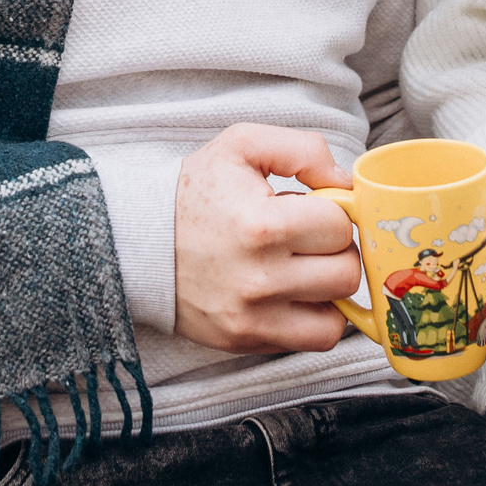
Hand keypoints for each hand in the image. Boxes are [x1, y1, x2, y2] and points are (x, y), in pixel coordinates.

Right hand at [173, 125, 361, 354]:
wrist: (139, 242)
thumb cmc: (193, 193)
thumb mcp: (242, 146)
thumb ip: (304, 150)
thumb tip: (346, 184)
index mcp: (262, 224)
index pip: (339, 225)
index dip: (332, 212)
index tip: (312, 210)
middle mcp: (260, 276)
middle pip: (346, 272)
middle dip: (335, 249)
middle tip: (310, 238)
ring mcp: (254, 315)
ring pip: (338, 312)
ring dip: (329, 287)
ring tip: (303, 266)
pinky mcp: (247, 339)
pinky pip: (316, 339)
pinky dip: (317, 319)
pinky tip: (297, 294)